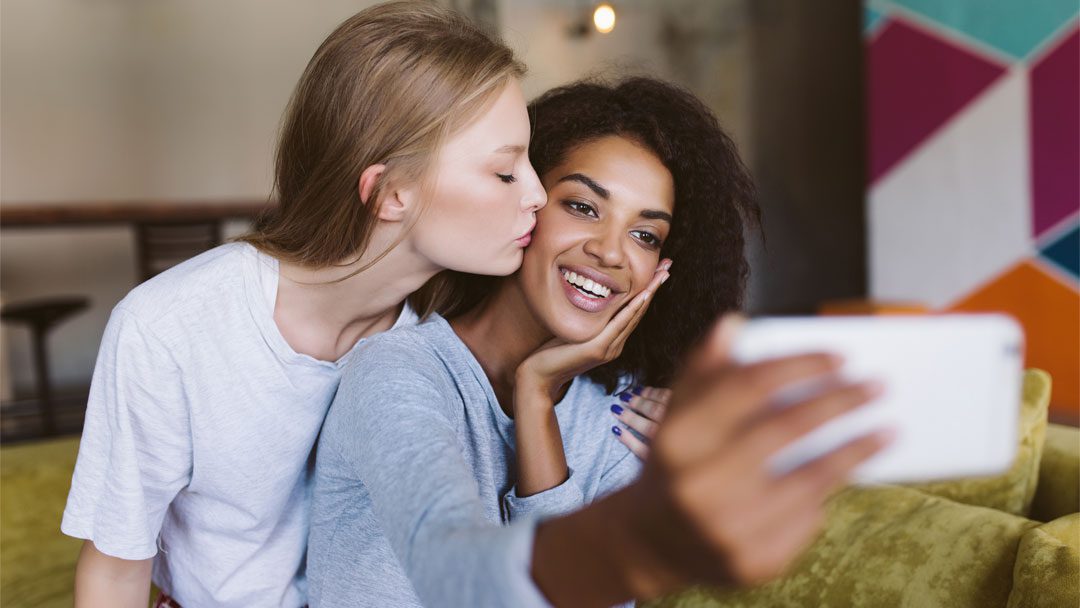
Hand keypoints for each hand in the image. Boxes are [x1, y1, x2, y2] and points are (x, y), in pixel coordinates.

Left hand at [515, 259, 670, 404]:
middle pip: (639, 311)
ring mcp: (609, 348)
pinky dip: (632, 309)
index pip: (633, 312)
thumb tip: (591, 302)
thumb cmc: (552, 354)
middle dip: (654, 287)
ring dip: (649, 293)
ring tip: (661, 275)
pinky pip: (619, 325)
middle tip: (668, 266)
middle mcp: (615, 345)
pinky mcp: (598, 349)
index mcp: (612, 341)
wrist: (540, 377)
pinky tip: (642, 295)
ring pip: (634, 316)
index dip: (647, 291)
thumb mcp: (575, 333)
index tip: (658, 273)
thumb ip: (588, 322)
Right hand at [619, 314, 893, 595]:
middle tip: (877, 386)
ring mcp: (727, 530)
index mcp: (677, 439)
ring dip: (856, 450)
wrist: (654, 542)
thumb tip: (733, 324)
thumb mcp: (677, 415)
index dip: (800, 366)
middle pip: (786, 428)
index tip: (841, 357)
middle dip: (839, 401)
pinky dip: (827, 494)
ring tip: (887, 430)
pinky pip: (808, 519)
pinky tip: (842, 475)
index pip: (748, 386)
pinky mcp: (754, 563)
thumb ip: (705, 370)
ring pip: (810, 479)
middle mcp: (699, 485)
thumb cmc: (676, 463)